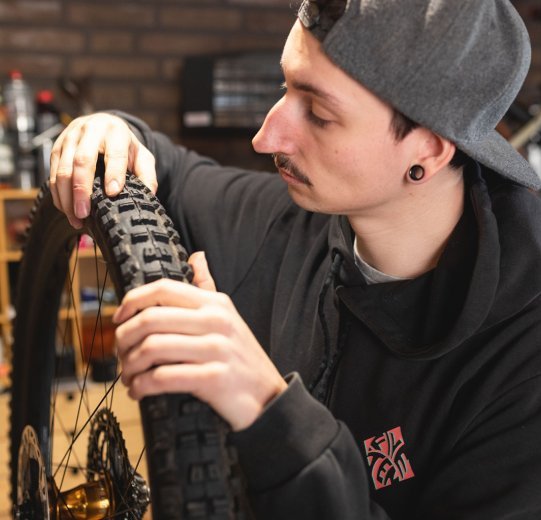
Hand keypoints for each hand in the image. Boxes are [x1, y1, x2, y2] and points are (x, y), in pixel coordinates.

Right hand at [50, 113, 156, 228]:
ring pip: (62, 169)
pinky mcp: (57, 147)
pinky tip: (67, 211)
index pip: (114, 153)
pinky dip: (58, 195)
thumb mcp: (141, 155)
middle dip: (82, 190)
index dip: (113, 173)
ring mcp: (70, 138)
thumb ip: (147, 174)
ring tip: (76, 219)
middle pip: (82, 161)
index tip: (113, 193)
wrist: (103, 124)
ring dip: (66, 197)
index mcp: (115, 132)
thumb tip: (149, 194)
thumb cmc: (124, 145)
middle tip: (85, 213)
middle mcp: (90, 131)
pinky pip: (52, 173)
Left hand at [113, 252, 287, 430]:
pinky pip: (164, 378)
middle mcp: (215, 321)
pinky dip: (143, 386)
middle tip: (121, 354)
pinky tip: (140, 391)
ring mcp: (216, 349)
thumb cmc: (241, 357)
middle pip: (150, 319)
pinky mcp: (214, 378)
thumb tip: (196, 256)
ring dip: (130, 366)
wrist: (268, 396)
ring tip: (129, 377)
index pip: (162, 289)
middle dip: (124, 339)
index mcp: (215, 303)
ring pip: (152, 348)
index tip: (119, 318)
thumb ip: (208, 287)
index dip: (132, 300)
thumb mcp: (229, 316)